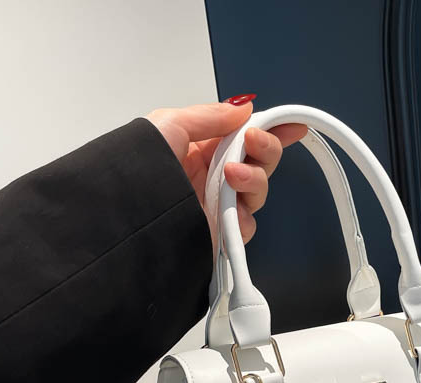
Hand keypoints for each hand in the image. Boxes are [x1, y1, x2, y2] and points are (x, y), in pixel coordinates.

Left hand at [147, 97, 306, 242]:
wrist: (129, 219)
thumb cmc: (137, 172)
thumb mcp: (169, 125)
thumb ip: (209, 116)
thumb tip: (242, 108)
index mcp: (200, 150)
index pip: (244, 137)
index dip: (270, 130)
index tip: (291, 124)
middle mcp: (212, 177)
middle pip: (259, 163)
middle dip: (266, 149)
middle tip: (255, 142)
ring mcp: (218, 206)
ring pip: (258, 192)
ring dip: (253, 180)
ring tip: (232, 176)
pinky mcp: (220, 234)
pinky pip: (248, 225)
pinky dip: (244, 216)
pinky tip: (230, 208)